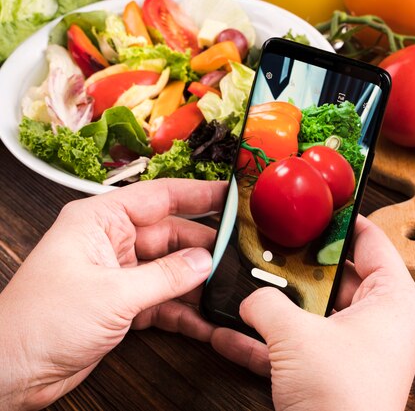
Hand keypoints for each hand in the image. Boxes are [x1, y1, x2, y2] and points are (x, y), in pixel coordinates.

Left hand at [0, 179, 225, 409]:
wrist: (12, 372)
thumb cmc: (40, 322)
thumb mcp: (112, 294)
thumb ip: (166, 276)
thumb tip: (205, 262)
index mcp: (100, 221)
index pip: (159, 197)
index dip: (199, 195)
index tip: (232, 195)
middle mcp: (112, 243)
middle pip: (172, 236)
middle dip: (205, 248)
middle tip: (239, 256)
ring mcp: (120, 275)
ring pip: (172, 270)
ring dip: (198, 283)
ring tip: (229, 290)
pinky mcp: (123, 305)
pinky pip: (164, 301)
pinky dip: (185, 312)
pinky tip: (207, 321)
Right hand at [211, 217, 414, 410]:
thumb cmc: (342, 399)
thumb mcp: (295, 336)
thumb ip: (267, 304)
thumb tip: (248, 297)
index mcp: (392, 299)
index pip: (371, 240)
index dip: (341, 219)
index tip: (316, 204)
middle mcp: (379, 321)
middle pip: (334, 277)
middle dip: (295, 267)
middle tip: (269, 246)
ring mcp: (355, 350)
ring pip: (311, 314)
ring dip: (274, 307)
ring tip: (242, 287)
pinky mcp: (332, 376)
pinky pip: (297, 349)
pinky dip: (266, 343)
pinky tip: (229, 334)